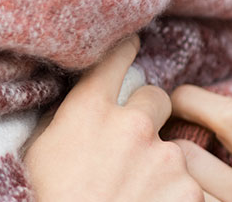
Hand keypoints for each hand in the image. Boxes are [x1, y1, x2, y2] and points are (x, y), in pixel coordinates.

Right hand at [23, 36, 202, 200]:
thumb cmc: (46, 198)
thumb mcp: (41, 150)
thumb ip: (67, 119)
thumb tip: (79, 103)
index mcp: (90, 108)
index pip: (115, 58)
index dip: (125, 49)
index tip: (132, 45)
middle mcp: (131, 124)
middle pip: (157, 97)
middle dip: (152, 116)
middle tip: (137, 145)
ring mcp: (163, 157)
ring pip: (175, 145)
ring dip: (163, 163)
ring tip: (139, 192)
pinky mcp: (188, 191)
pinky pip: (189, 184)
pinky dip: (177, 196)